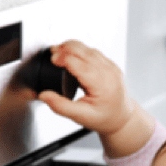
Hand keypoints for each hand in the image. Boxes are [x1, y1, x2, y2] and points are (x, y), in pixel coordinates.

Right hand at [39, 40, 154, 157]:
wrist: (121, 118)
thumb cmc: (104, 118)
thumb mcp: (80, 116)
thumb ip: (60, 106)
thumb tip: (44, 95)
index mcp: (102, 84)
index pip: (80, 64)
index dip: (64, 58)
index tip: (52, 58)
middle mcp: (109, 72)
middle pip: (84, 52)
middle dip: (66, 48)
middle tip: (52, 52)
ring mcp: (112, 67)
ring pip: (89, 49)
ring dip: (73, 47)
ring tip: (59, 51)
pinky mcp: (111, 65)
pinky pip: (95, 52)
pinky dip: (81, 50)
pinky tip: (72, 54)